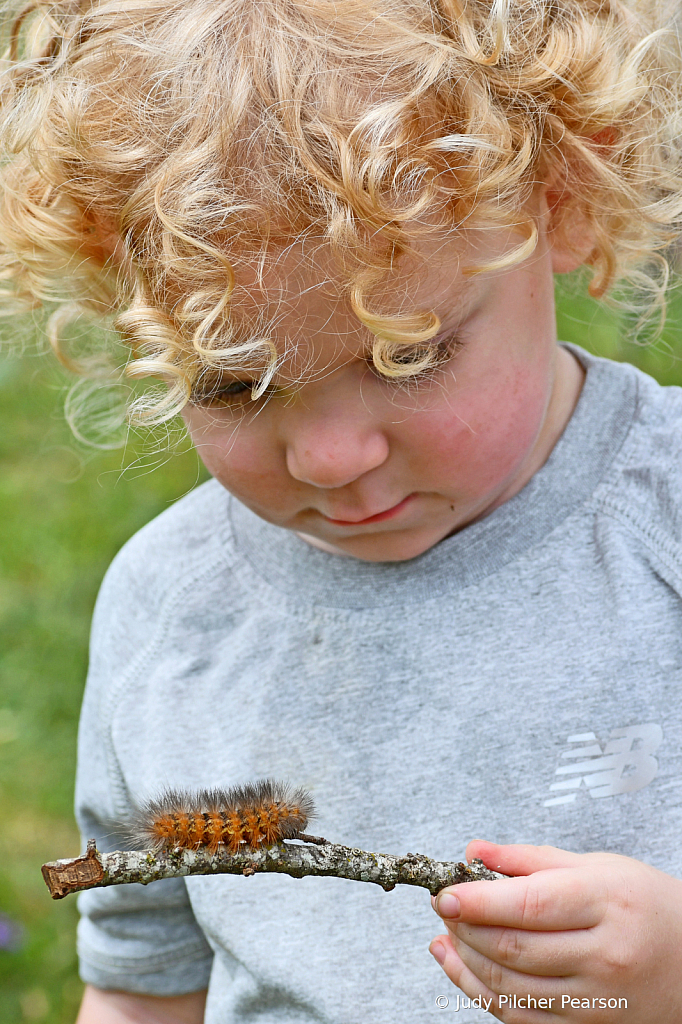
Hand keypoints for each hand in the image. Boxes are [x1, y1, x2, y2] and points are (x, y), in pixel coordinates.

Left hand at [429, 841, 681, 1021]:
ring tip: (445, 937)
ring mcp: (598, 999)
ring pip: (511, 987)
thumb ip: (529, 859)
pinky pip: (522, 1019)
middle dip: (466, 929)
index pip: (530, 904)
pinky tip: (461, 969)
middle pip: (514, 947)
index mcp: (607, 903)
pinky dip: (483, 995)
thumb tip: (474, 851)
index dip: (479, 901)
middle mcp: (605, 955)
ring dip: (466, 962)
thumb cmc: (644, 904)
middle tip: (444, 909)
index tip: (446, 893)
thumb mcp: (597, 866)